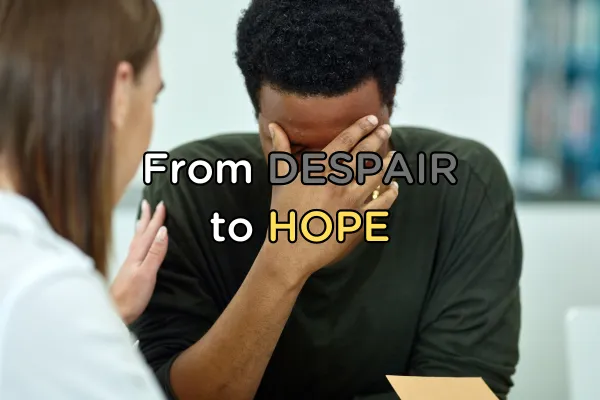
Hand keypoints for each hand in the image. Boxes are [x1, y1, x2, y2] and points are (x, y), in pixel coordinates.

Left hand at [110, 200, 167, 324]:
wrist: (113, 314)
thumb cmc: (130, 297)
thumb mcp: (147, 273)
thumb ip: (155, 252)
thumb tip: (163, 232)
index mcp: (138, 255)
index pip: (150, 232)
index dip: (156, 219)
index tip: (162, 204)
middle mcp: (132, 257)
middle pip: (140, 233)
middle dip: (146, 218)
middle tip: (148, 204)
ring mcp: (130, 264)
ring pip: (137, 240)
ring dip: (141, 228)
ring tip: (142, 219)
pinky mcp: (129, 272)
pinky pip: (135, 249)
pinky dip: (139, 242)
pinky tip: (139, 246)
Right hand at [263, 115, 397, 282]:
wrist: (290, 252)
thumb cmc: (283, 214)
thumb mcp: (281, 180)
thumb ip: (281, 150)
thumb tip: (274, 126)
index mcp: (319, 172)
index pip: (345, 142)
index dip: (360, 127)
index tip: (371, 118)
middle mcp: (338, 184)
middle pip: (365, 155)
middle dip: (378, 138)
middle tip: (386, 127)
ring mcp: (351, 204)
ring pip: (376, 177)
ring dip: (387, 163)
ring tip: (393, 154)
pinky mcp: (359, 222)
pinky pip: (381, 204)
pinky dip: (390, 194)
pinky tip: (393, 186)